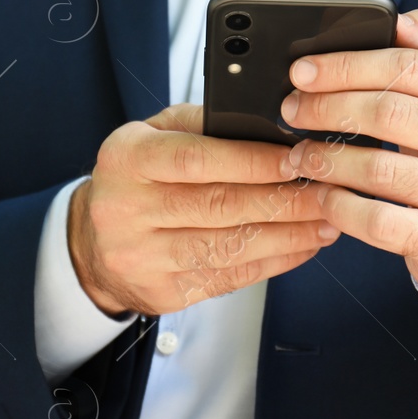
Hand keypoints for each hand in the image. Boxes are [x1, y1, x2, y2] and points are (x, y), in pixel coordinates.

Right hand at [70, 104, 340, 316]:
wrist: (91, 243)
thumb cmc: (134, 180)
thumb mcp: (151, 135)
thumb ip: (202, 126)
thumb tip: (270, 129)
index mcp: (127, 160)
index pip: (197, 159)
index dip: (252, 161)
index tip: (297, 160)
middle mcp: (128, 211)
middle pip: (219, 206)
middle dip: (283, 200)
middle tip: (326, 192)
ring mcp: (143, 257)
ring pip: (229, 247)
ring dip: (287, 235)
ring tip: (325, 222)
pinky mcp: (163, 292)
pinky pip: (229, 278)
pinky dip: (273, 262)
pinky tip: (301, 247)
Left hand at [281, 9, 417, 294]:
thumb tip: (398, 19)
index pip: (412, 65)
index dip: (348, 65)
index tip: (303, 71)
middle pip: (393, 113)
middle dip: (329, 108)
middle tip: (293, 111)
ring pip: (382, 169)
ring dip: (328, 159)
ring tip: (301, 155)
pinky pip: (380, 221)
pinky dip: (341, 207)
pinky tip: (325, 197)